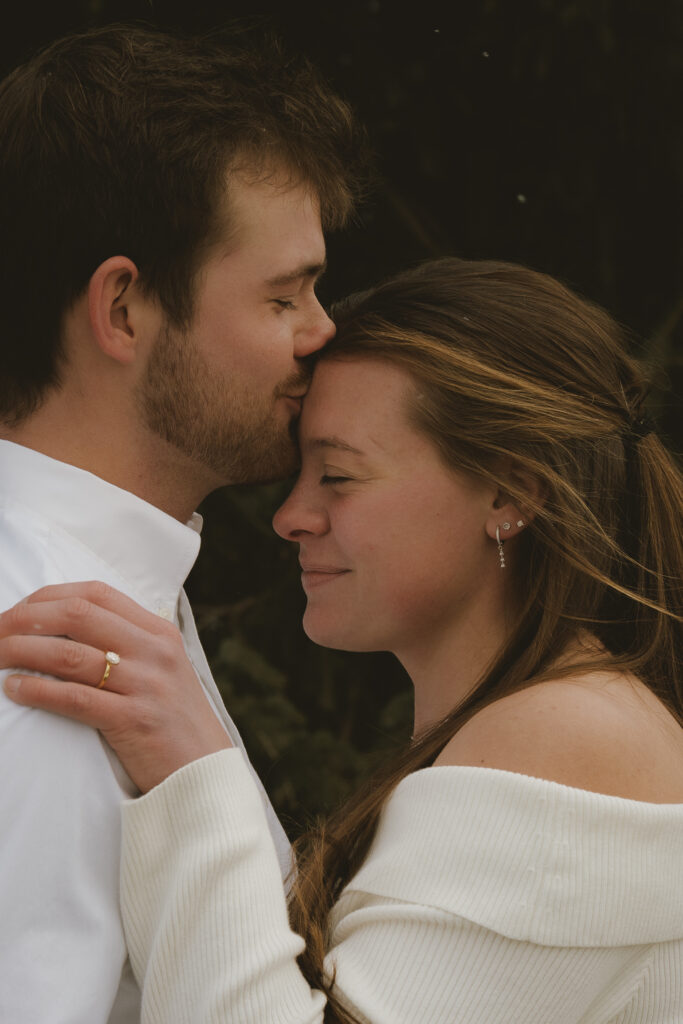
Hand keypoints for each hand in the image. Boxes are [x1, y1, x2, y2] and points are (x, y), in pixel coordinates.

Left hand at [0, 582, 231, 791]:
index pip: (96, 594)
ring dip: (21, 652)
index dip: (49, 596)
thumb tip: (69, 628)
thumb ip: (129, 644)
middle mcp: (154, 651)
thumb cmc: (174, 722)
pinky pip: (74, 698)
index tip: (19, 610)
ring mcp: (146, 684)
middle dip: (25, 619)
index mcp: (159, 632)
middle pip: (78, 614)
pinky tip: (15, 689)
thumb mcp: (163, 670)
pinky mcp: (134, 720)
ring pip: (69, 654)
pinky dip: (38, 690)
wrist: (205, 772)